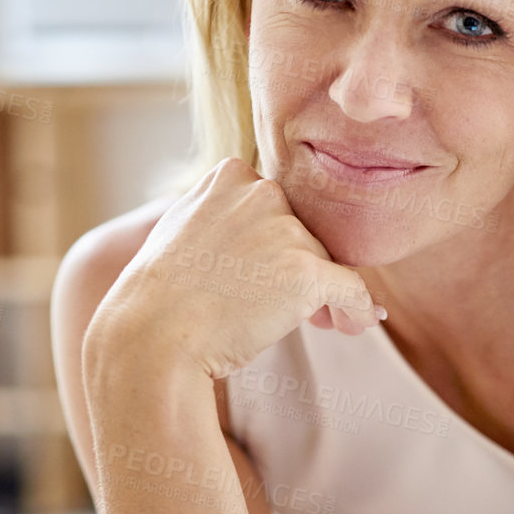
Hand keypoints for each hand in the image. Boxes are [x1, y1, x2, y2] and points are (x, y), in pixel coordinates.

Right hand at [87, 157, 382, 380]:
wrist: (153, 337)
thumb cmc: (162, 296)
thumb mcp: (183, 229)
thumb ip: (224, 213)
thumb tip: (269, 218)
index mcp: (231, 175)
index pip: (278, 207)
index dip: (280, 243)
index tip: (269, 275)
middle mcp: (262, 192)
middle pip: (305, 233)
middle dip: (303, 268)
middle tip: (289, 306)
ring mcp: (286, 231)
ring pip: (328, 263)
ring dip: (326, 295)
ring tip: (316, 323)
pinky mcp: (308, 271)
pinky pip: (354, 290)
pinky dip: (359, 310)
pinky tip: (357, 326)